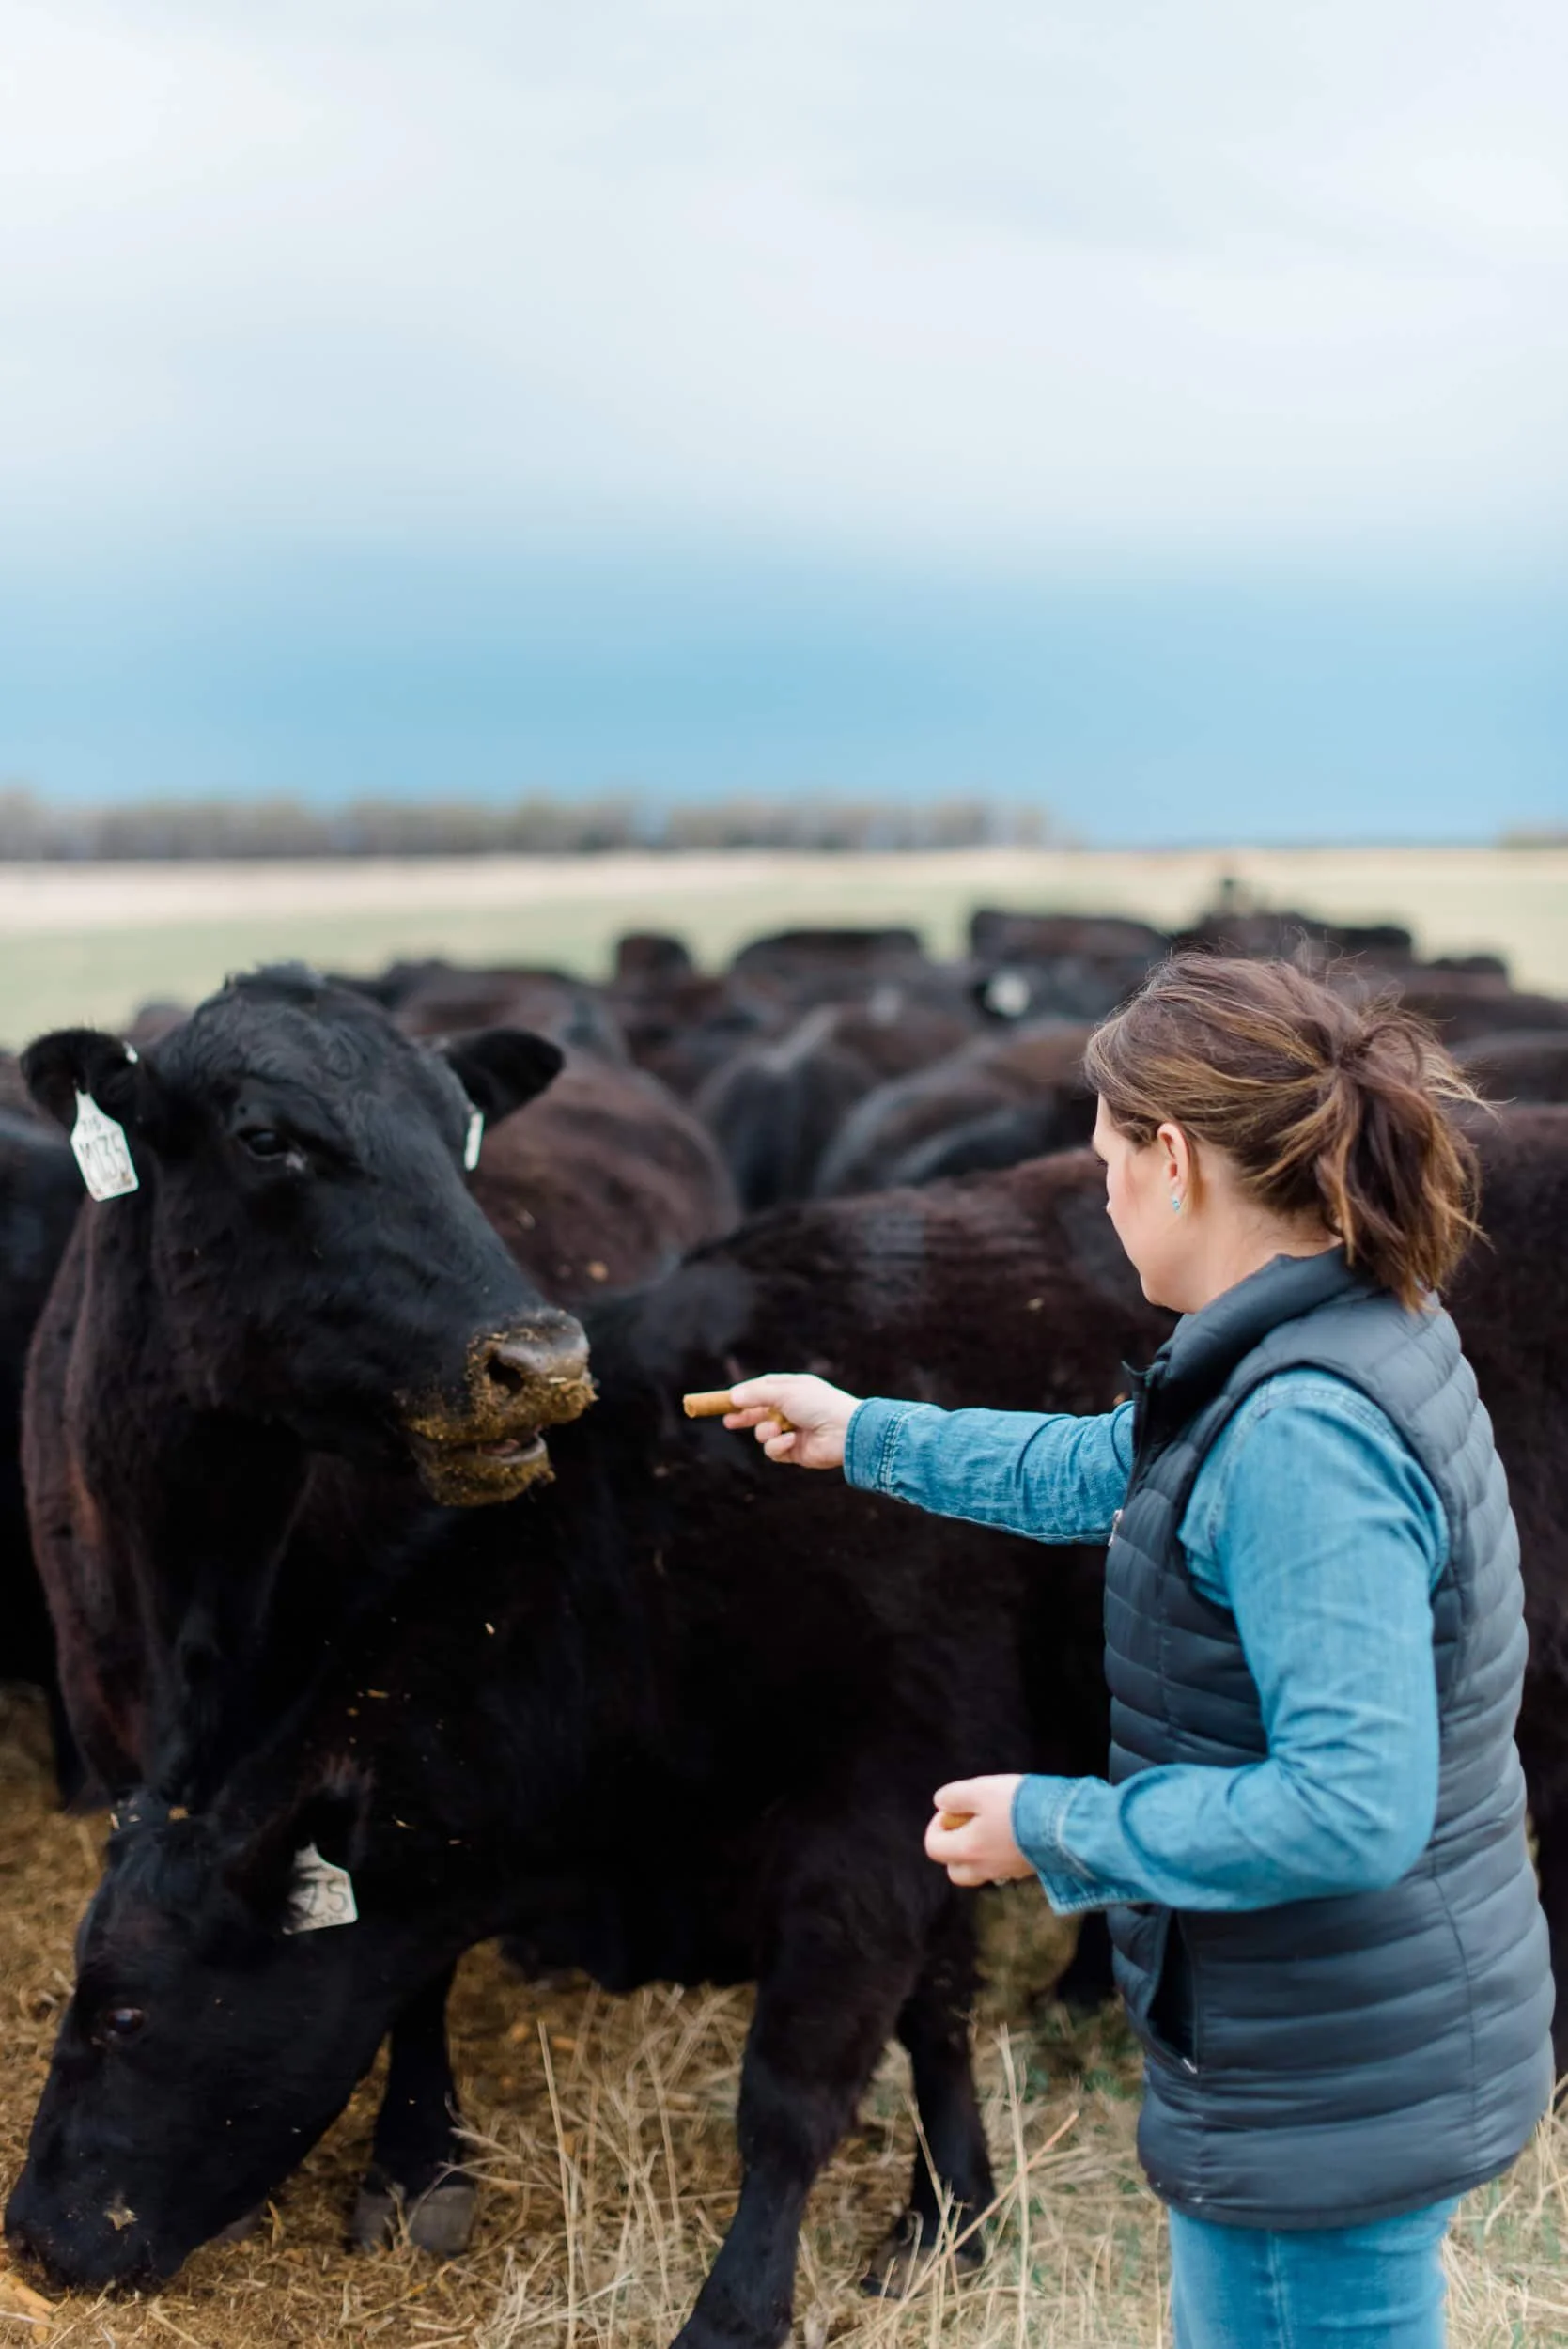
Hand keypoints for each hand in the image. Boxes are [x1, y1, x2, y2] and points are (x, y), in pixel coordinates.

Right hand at [723, 1374, 861, 1468]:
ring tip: (777, 1429)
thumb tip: (733, 1397)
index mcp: (793, 1389)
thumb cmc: (818, 1405)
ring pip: (763, 1434)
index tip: (726, 1400)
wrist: (845, 1432)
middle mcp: (792, 1409)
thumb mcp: (784, 1393)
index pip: (762, 1389)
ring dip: (765, 1432)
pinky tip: (791, 1441)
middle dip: (744, 1418)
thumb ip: (756, 1395)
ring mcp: (793, 1431)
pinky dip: (778, 1446)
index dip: (744, 1395)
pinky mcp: (794, 1451)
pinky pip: (773, 1450)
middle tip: (728, 1421)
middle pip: (759, 1413)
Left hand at [925, 1776, 1033, 1887]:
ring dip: (978, 1851)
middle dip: (954, 1847)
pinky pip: (1003, 1866)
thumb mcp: (980, 1789)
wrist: (1066, 1826)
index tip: (951, 1809)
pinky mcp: (1028, 1869)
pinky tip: (1013, 1830)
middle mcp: (985, 1868)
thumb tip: (941, 1804)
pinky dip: (1000, 1852)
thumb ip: (954, 1796)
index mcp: (967, 1850)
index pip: (934, 1848)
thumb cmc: (1018, 1806)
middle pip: (955, 1869)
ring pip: (980, 1870)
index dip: (935, 1827)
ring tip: (992, 1823)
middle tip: (968, 1822)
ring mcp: (1008, 1872)